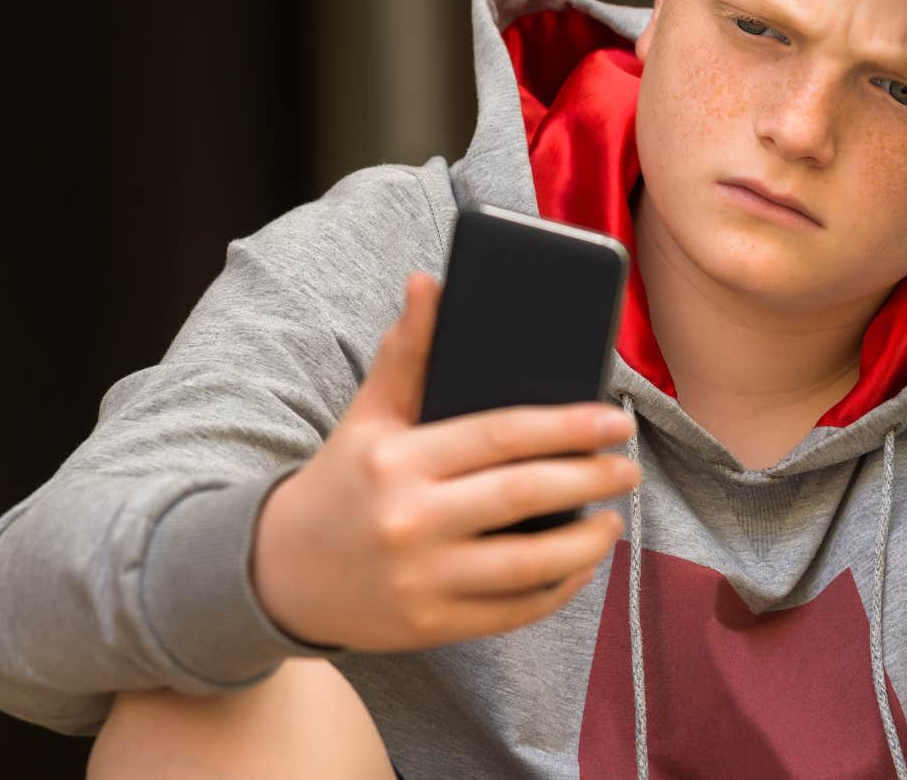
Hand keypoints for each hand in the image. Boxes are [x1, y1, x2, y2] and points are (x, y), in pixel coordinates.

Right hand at [251, 272, 641, 651]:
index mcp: (399, 460)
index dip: (567, 427)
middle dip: (590, 480)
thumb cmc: (341, 481)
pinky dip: (556, 590)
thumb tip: (430, 282)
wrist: (277, 573)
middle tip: (629, 467)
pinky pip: (511, 611)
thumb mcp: (367, 416)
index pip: (502, 436)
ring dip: (585, 543)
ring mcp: (421, 580)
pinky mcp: (429, 626)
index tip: (614, 420)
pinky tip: (580, 565)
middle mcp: (410, 520)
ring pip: (528, 564)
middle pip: (524, 497)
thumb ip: (405, 352)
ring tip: (613, 520)